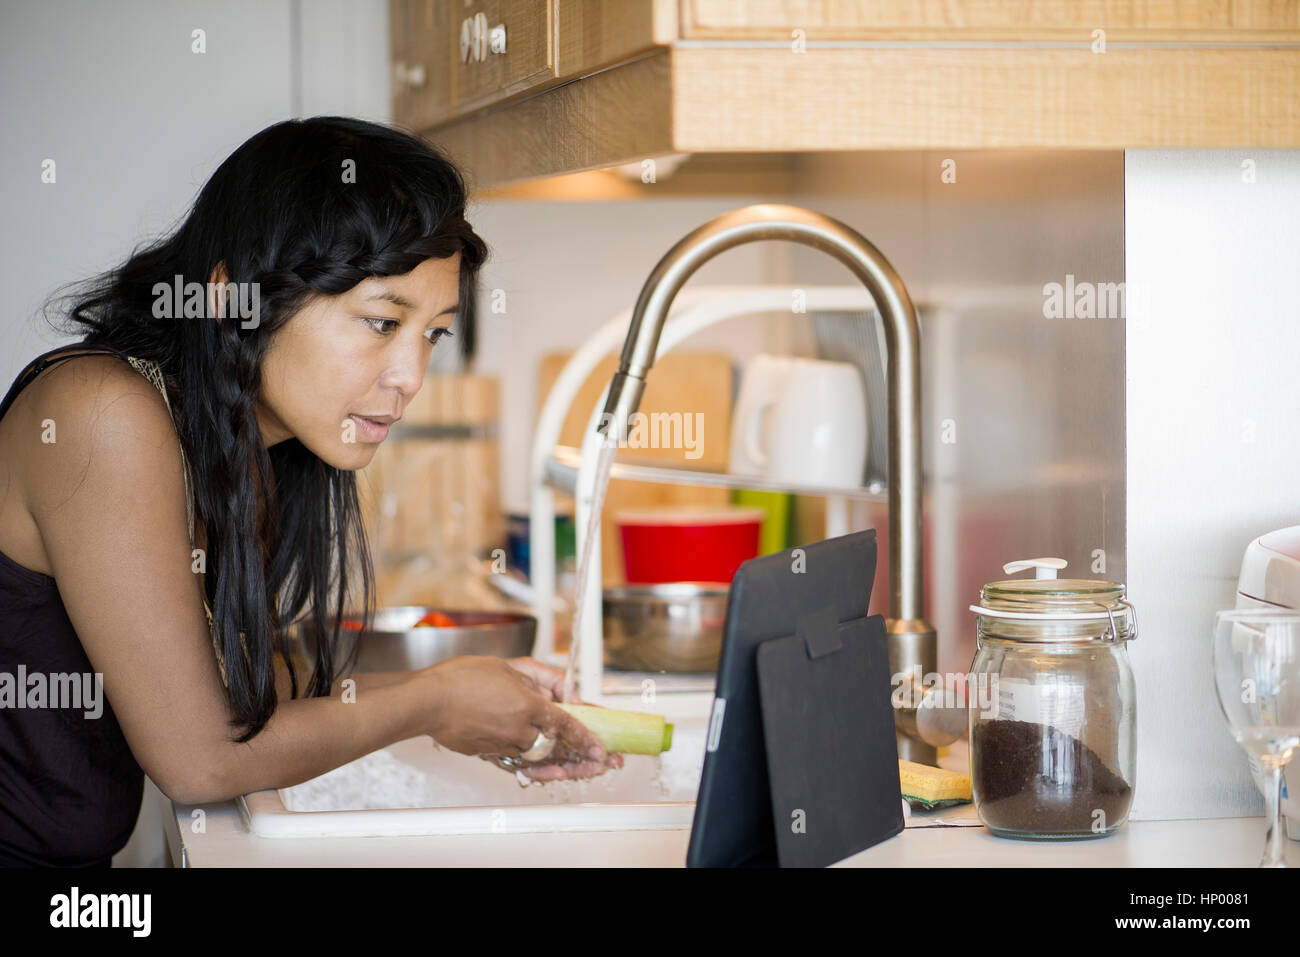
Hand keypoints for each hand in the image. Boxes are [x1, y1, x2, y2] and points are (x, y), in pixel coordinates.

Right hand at [419, 656, 621, 780]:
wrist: (427, 700)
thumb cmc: (461, 678)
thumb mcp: (509, 666)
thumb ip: (542, 677)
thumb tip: (565, 689)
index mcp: (526, 704)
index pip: (566, 723)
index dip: (586, 737)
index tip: (601, 749)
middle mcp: (517, 728)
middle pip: (557, 749)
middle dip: (582, 759)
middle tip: (600, 765)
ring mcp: (502, 745)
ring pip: (539, 760)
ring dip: (561, 767)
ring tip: (579, 772)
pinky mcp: (488, 755)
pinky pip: (518, 766)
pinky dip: (536, 770)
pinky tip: (550, 773)